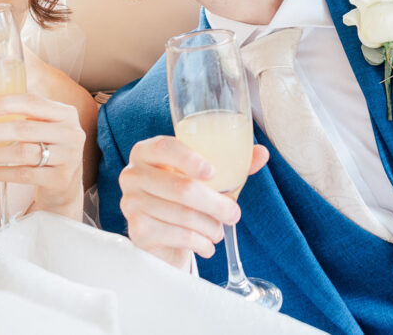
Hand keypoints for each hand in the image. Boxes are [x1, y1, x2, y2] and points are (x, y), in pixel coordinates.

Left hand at [0, 94, 85, 218]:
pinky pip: (24, 175)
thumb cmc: (48, 149)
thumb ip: (25, 114)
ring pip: (22, 153)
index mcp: (65, 113)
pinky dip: (0, 173)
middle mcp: (71, 133)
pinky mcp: (60, 179)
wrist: (65, 185)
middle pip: (23, 129)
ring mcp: (68, 157)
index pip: (32, 102)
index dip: (4, 103)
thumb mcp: (45, 127)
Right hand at [119, 135, 268, 269]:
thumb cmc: (186, 197)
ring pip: (182, 215)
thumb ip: (234, 163)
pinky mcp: (136, 231)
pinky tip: (207, 245)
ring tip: (220, 231)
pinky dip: (199, 243)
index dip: (189, 158)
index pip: (164, 147)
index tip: (213, 173)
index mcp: (146, 151)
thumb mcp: (208, 178)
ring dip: (210, 227)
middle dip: (215, 204)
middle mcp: (132, 174)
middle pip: (180, 187)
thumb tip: (262, 152)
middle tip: (234, 215)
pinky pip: (176, 236)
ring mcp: (130, 203)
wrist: (163, 234)